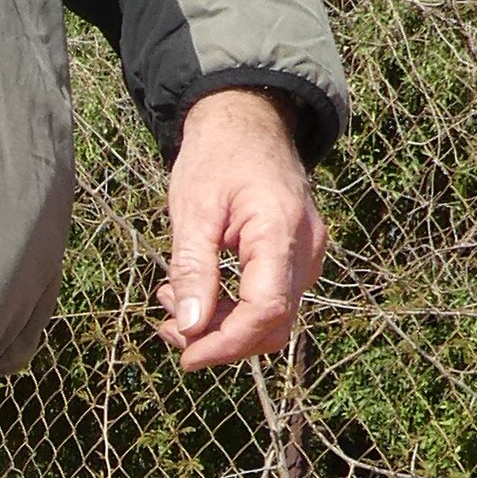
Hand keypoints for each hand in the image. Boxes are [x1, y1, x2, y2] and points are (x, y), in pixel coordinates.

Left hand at [156, 86, 324, 371]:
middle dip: (220, 339)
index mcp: (281, 231)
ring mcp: (307, 253)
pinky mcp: (297, 256)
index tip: (186, 357)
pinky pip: (271, 297)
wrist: (246, 121)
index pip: (266, 310)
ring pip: (272, 317)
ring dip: (223, 324)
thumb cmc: (217, 156)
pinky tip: (197, 292)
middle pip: (272, 323)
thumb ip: (193, 271)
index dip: (227, 344)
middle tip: (168, 328)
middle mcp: (306, 248)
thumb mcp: (192, 210)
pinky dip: (234, 307)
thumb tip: (190, 329)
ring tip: (173, 303)